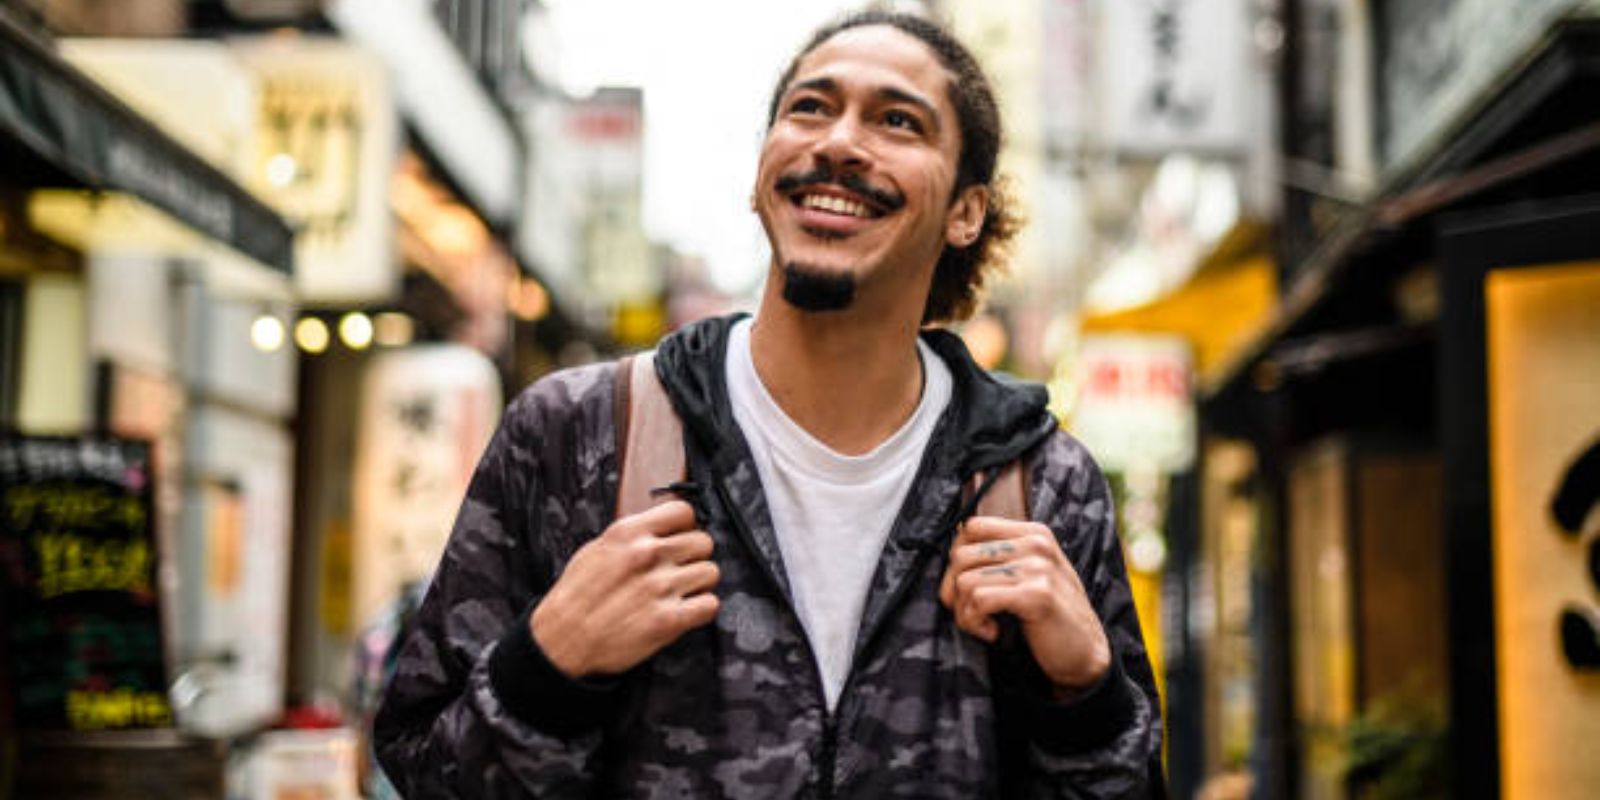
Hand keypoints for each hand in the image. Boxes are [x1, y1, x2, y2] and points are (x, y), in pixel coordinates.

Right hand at [531, 500, 719, 677]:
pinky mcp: (669, 619)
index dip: (685, 526)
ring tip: (681, 591)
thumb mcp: (597, 548)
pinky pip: (710, 604)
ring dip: (699, 583)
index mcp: (629, 533)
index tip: (680, 536)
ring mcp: (660, 587)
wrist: (562, 640)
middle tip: (681, 568)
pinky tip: (686, 610)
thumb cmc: (576, 597)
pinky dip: (701, 609)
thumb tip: (661, 528)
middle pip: (703, 541)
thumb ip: (633, 536)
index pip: (683, 511)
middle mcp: (648, 555)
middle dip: (694, 555)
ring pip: (711, 572)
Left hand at [938, 516, 1110, 695]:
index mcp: (1034, 534)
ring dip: (964, 612)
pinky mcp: (1036, 595)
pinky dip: (975, 622)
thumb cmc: (1051, 616)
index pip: (973, 527)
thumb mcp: (1032, 575)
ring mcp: (1038, 568)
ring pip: (965, 581)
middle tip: (970, 613)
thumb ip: (1003, 558)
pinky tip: (994, 632)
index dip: (956, 558)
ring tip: (984, 625)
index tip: (964, 586)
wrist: (1085, 653)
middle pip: (961, 555)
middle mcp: (1036, 545)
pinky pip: (979, 600)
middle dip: (953, 591)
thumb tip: (953, 555)